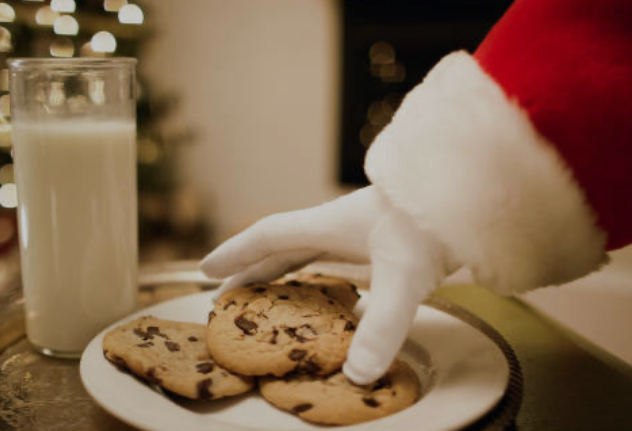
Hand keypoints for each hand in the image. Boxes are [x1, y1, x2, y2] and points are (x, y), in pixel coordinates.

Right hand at [200, 185, 453, 383]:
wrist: (476, 192)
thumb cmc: (435, 221)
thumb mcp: (405, 276)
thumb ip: (382, 326)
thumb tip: (356, 373)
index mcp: (329, 224)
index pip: (269, 235)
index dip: (236, 253)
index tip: (205, 269)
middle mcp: (339, 226)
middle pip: (282, 246)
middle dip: (251, 269)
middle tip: (225, 293)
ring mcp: (362, 232)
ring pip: (307, 252)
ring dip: (281, 272)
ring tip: (265, 296)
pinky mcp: (383, 242)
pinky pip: (335, 259)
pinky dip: (318, 276)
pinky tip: (328, 293)